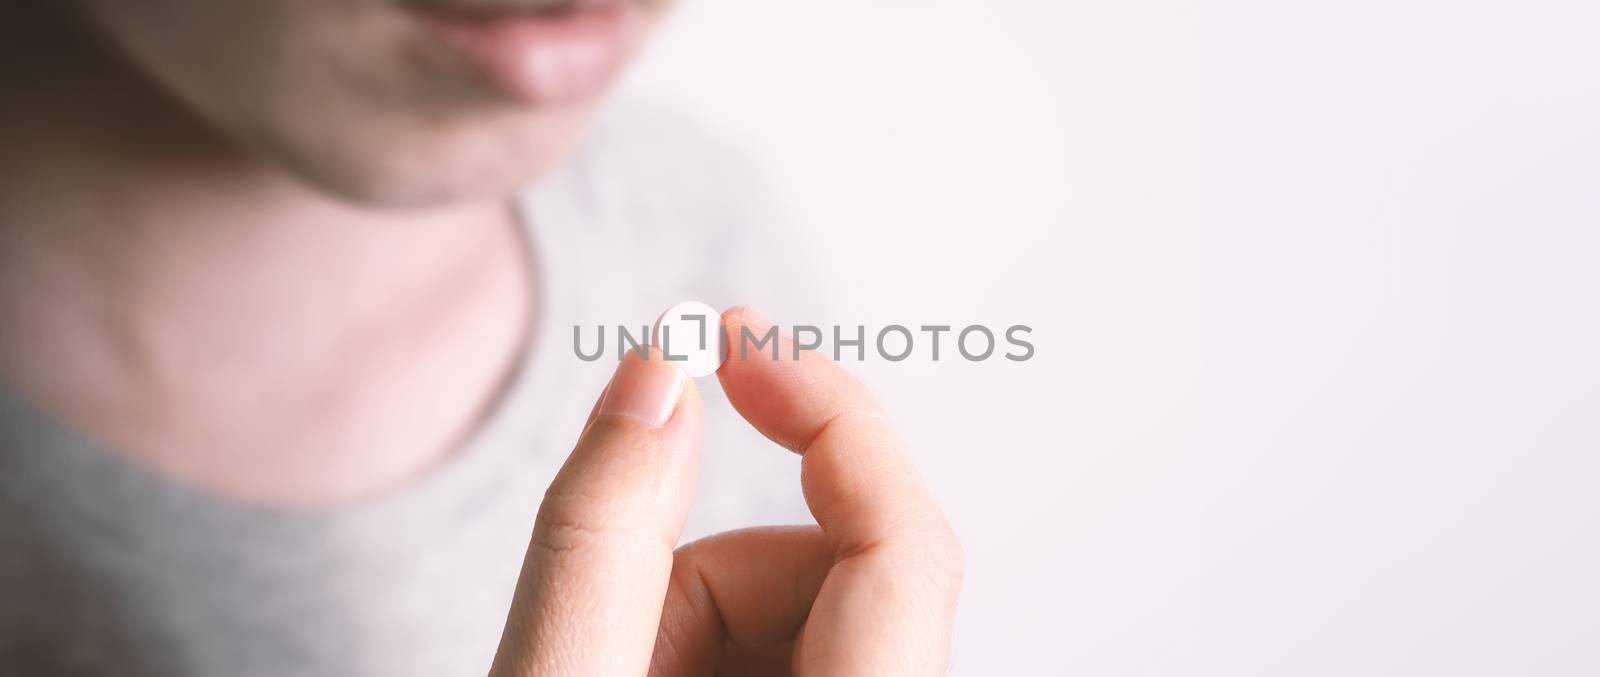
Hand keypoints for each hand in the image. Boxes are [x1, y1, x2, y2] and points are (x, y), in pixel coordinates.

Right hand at [487, 307, 962, 675]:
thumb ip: (600, 532)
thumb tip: (657, 371)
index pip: (904, 542)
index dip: (833, 416)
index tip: (737, 338)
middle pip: (834, 566)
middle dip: (708, 569)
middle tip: (611, 636)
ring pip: (799, 605)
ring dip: (691, 619)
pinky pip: (785, 645)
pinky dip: (702, 647)